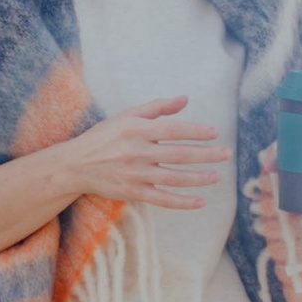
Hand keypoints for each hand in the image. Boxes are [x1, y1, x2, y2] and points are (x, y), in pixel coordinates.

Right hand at [61, 98, 228, 211]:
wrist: (76, 165)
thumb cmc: (104, 137)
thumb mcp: (126, 116)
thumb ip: (156, 108)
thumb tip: (184, 99)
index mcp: (135, 129)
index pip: (172, 130)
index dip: (196, 131)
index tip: (215, 133)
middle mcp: (136, 151)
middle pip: (178, 154)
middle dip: (205, 154)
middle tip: (225, 154)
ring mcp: (134, 174)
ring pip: (173, 178)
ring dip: (198, 178)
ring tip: (216, 176)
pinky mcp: (132, 192)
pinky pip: (162, 199)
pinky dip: (181, 201)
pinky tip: (199, 201)